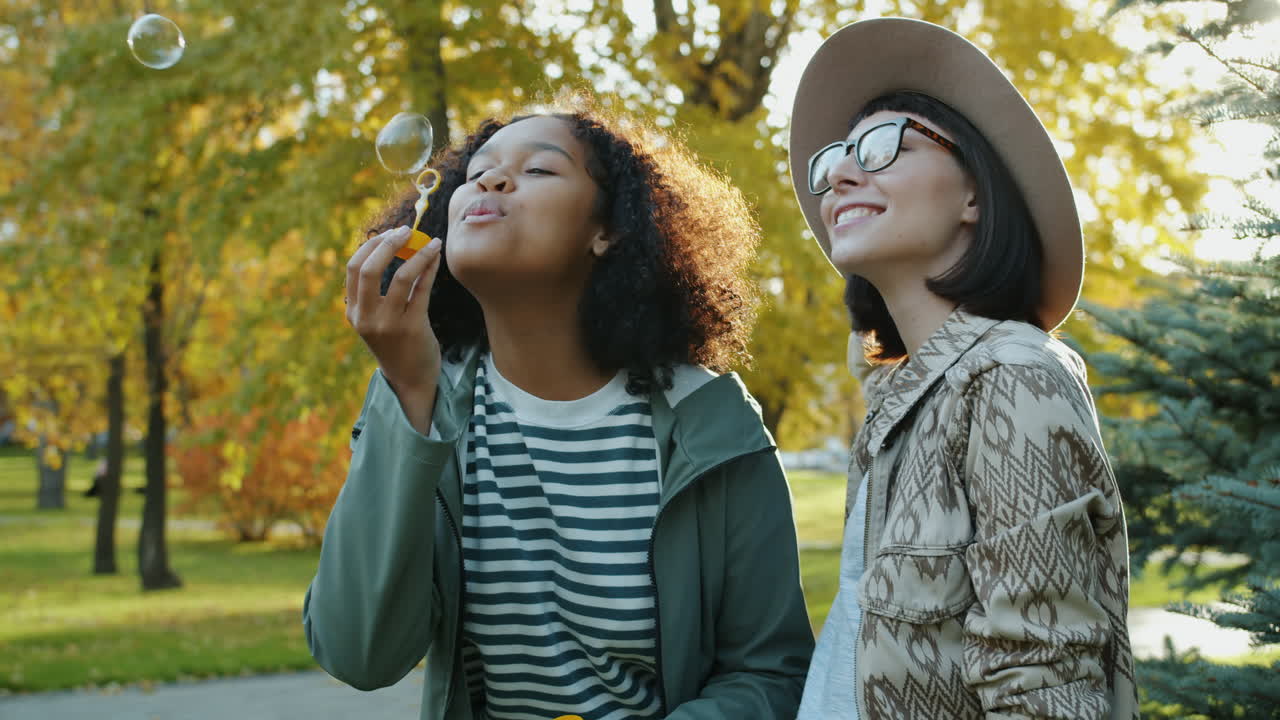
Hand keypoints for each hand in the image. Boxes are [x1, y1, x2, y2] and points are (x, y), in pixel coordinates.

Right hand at [345, 226, 442, 431]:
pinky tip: (436, 257)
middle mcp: (366, 317)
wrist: (409, 379)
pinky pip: (422, 289)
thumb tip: (391, 247)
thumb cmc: (396, 343)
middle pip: (369, 268)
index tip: (388, 233)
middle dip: (388, 243)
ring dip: (418, 253)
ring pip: (401, 276)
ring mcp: (388, 323)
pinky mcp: (412, 327)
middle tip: (406, 231)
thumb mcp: (375, 319)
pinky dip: (429, 268)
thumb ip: (375, 292)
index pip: (354, 268)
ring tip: (431, 241)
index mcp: (353, 311)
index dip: (370, 245)